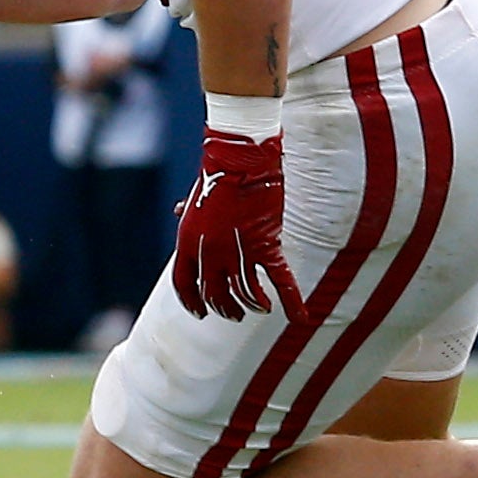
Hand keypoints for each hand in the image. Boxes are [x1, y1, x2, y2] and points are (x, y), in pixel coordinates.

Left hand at [172, 128, 306, 320]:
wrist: (240, 160)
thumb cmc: (217, 174)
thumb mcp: (196, 196)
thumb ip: (189, 211)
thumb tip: (178, 209)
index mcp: (187, 245)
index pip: (185, 286)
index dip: (193, 303)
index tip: (201, 313)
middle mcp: (210, 255)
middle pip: (215, 295)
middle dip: (225, 308)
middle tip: (235, 314)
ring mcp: (238, 252)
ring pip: (246, 294)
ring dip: (253, 306)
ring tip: (260, 309)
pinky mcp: (267, 246)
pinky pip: (281, 280)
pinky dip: (292, 300)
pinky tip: (300, 317)